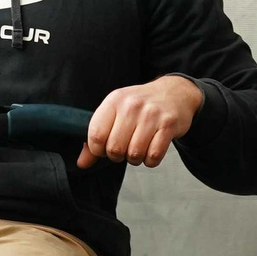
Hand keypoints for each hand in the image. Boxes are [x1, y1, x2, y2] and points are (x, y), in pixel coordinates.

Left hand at [79, 75, 204, 167]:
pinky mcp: (168, 125)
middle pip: (115, 148)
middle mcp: (132, 105)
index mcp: (114, 100)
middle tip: (124, 149)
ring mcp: (151, 115)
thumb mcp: (115, 113)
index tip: (104, 148)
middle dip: (117, 156)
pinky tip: (150, 151)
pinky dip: (150, 161)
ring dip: (135, 159)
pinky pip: (153, 156)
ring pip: (134, 154)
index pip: (96, 135)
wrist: (174, 93)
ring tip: (138, 149)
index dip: (97, 150)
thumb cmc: (140, 106)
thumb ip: (97, 137)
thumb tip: (82, 163)